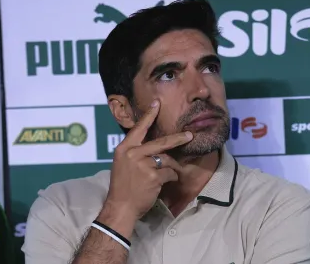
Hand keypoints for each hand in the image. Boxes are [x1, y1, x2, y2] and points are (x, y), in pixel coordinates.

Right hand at [103, 100, 192, 221]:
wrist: (120, 207)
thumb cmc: (122, 187)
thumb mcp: (123, 164)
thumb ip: (135, 153)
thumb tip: (153, 146)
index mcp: (124, 148)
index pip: (139, 128)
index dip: (149, 115)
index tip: (157, 103)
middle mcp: (133, 153)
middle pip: (161, 142)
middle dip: (178, 138)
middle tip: (190, 135)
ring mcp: (143, 164)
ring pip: (166, 160)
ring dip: (170, 168)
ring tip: (165, 177)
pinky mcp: (152, 176)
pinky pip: (169, 173)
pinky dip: (170, 178)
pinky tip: (163, 184)